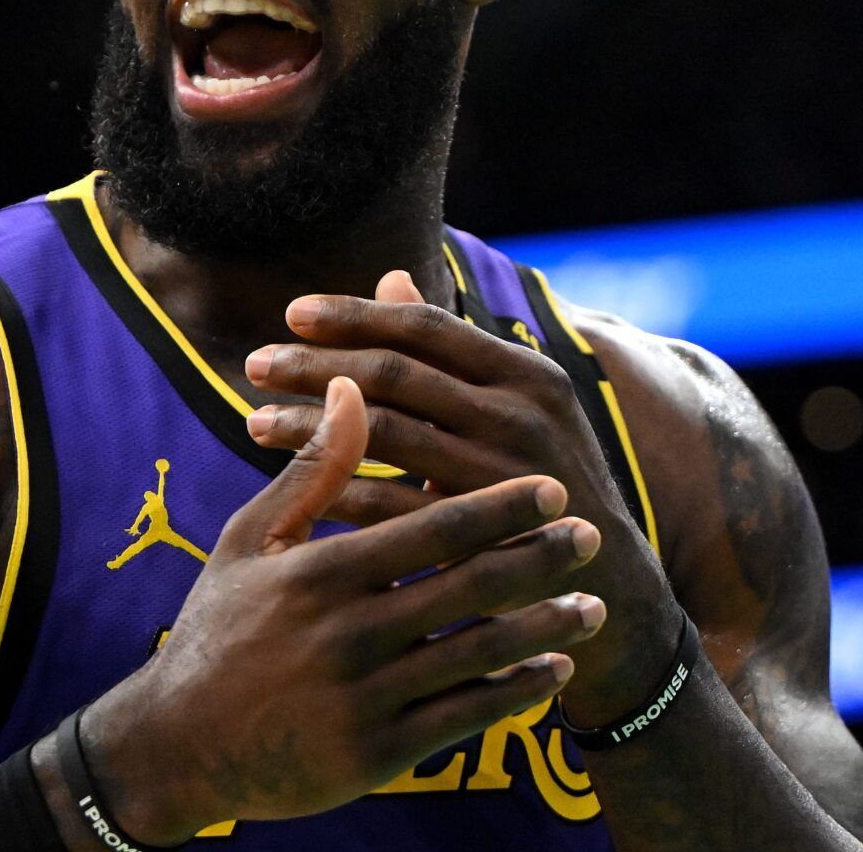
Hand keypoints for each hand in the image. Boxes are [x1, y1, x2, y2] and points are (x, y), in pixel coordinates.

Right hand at [77, 375, 603, 842]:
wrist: (176, 746)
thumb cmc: (217, 629)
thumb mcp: (248, 542)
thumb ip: (313, 469)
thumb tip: (351, 386)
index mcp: (319, 574)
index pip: (429, 528)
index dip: (499, 507)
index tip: (551, 487)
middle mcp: (346, 635)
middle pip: (469, 588)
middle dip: (540, 560)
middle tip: (592, 536)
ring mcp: (364, 699)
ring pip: (479, 655)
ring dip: (545, 627)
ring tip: (593, 606)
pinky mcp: (376, 756)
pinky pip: (466, 718)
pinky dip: (517, 692)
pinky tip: (552, 669)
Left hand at [243, 271, 679, 721]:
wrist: (608, 588)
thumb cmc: (542, 483)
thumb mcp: (517, 406)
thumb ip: (449, 348)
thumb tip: (390, 274)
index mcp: (525, 372)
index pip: (424, 324)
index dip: (353, 314)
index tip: (291, 314)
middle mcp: (520, 413)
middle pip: (394, 372)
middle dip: (315, 365)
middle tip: (254, 365)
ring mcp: (504, 475)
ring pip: (384, 434)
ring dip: (311, 428)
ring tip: (255, 423)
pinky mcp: (486, 535)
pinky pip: (392, 504)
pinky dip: (338, 493)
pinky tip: (296, 490)